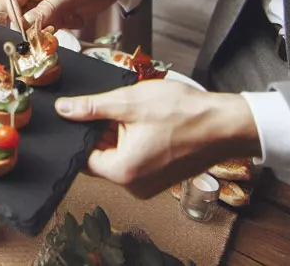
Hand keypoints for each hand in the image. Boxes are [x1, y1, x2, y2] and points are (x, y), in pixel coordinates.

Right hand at [13, 0, 128, 30]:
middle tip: (51, 28)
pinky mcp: (62, 17)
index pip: (13, 3)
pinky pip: (55, 29)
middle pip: (25, 17)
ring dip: (54, 27)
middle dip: (36, 26)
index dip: (16, 17)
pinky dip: (67, 26)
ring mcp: (50, 8)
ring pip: (40, 26)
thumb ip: (46, 10)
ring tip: (70, 18)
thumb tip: (25, 24)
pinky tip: (78, 17)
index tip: (25, 30)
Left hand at [55, 80, 259, 197]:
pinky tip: (143, 122)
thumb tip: (63, 109)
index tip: (80, 114)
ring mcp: (149, 184)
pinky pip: (135, 160)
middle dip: (100, 132)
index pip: (82, 157)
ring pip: (117, 157)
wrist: (226, 124)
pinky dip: (133, 141)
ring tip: (132, 113)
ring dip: (117, 134)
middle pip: (100, 157)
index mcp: (123, 172)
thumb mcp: (129, 103)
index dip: (79, 133)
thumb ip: (91, 108)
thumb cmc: (183, 113)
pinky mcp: (160, 178)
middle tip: (110, 108)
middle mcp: (134, 186)